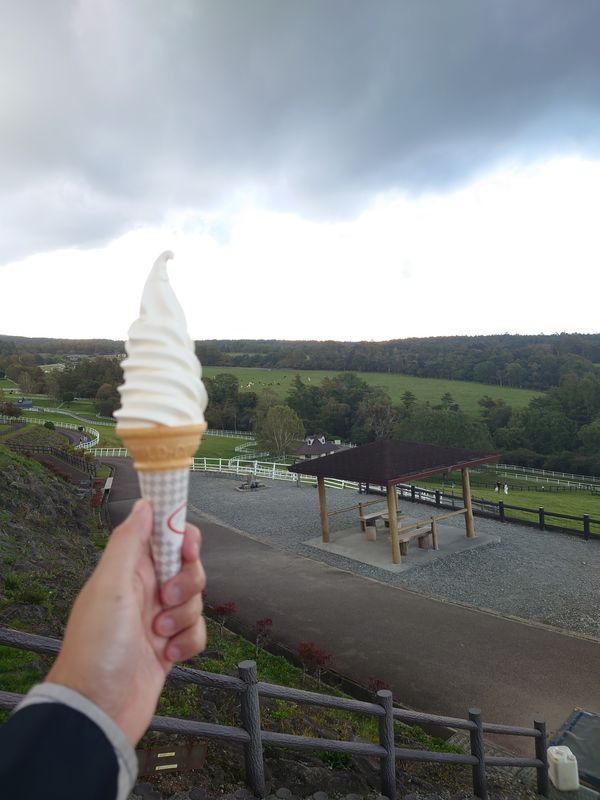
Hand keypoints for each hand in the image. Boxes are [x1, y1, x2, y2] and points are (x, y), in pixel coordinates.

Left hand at [46, 499, 205, 745]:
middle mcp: (144, 591)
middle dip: (188, 582)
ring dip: (184, 618)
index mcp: (128, 570)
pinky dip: (188, 643)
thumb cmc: (96, 648)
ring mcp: (158, 619)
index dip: (182, 536)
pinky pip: (197, 633)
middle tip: (166, 599)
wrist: (98, 708)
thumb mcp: (110, 585)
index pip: (164, 536)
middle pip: (188, 568)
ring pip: (196, 601)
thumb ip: (129, 542)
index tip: (188, 547)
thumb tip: (145, 504)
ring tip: (158, 635)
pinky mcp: (170, 647)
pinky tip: (166, 655)